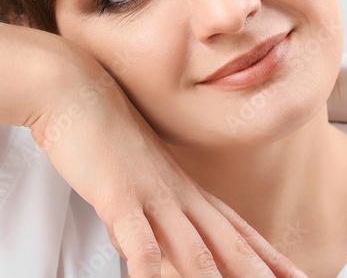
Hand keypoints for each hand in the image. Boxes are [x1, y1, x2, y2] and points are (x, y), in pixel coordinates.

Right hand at [27, 46, 307, 277]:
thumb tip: (157, 257)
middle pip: (230, 244)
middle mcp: (180, 196)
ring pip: (192, 247)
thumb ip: (157, 220)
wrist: (74, 88)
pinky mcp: (117, 193)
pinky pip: (137, 235)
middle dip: (260, 273)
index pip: (240, 233)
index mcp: (189, 193)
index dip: (272, 259)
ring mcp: (152, 194)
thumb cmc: (105, 137)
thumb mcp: (141, 184)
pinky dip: (147, 264)